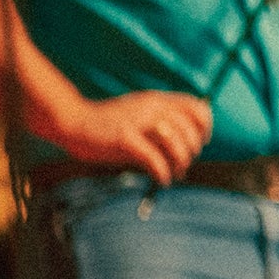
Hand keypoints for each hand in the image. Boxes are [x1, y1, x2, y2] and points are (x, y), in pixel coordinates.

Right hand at [53, 90, 212, 185]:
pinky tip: (162, 180)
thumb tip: (185, 145)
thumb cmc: (107, 124)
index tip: (203, 141)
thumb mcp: (138, 114)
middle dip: (192, 149)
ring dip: (181, 162)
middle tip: (185, 163)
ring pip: (175, 142)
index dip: (205, 125)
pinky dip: (163, 172)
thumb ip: (160, 123)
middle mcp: (151, 107)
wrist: (73, 122)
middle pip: (188, 128)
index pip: (196, 106)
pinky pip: (154, 158)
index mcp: (156, 99)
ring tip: (176, 173)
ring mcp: (138, 122)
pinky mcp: (124, 139)